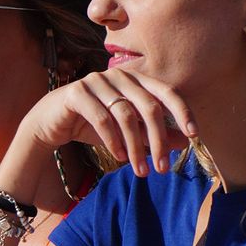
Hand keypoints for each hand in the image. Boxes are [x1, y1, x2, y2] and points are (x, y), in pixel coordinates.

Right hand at [23, 69, 195, 177]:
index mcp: (135, 79)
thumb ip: (154, 133)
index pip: (166, 91)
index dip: (182, 112)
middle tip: (162, 167)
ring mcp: (97, 80)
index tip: (194, 136)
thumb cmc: (93, 125)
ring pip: (126, 115)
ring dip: (135, 147)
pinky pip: (102, 118)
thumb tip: (185, 141)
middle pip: (149, 106)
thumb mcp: (128, 133)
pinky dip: (113, 140)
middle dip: (158, 140)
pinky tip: (117, 158)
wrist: (51, 124)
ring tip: (141, 171)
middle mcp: (119, 75)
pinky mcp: (77, 92)